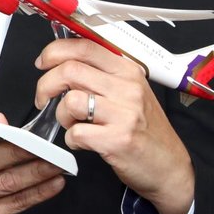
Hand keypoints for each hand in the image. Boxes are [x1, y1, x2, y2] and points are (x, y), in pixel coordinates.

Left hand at [34, 37, 194, 213]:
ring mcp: (124, 114)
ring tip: (73, 124)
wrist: (169, 166)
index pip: (84, 46)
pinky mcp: (118, 140)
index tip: (43, 63)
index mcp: (128, 71)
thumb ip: (101, 76)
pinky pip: (75, 133)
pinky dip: (71, 139)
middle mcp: (128, 88)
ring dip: (62, 115)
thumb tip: (62, 63)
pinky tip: (84, 142)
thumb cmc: (146, 130)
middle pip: (70, 70)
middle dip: (45, 85)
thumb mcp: (130, 93)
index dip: (55, 51)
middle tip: (44, 99)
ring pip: (71, 101)